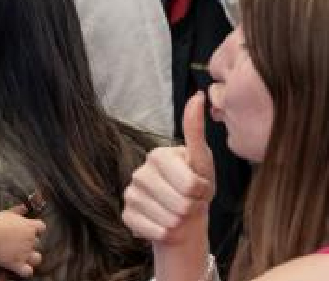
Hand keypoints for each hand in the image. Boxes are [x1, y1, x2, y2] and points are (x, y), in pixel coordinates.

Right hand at [0, 208, 44, 277]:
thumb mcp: (8, 213)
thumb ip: (19, 210)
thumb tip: (25, 207)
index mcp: (30, 226)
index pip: (42, 227)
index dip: (37, 230)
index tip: (29, 231)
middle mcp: (30, 240)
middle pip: (37, 243)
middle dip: (30, 245)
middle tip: (19, 246)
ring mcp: (25, 252)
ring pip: (37, 258)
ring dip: (32, 259)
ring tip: (24, 259)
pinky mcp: (16, 263)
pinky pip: (27, 271)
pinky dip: (26, 272)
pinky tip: (21, 270)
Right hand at [122, 93, 214, 245]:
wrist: (185, 218)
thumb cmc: (197, 186)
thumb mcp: (202, 160)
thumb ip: (196, 131)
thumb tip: (198, 96)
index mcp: (158, 155)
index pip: (190, 184)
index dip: (202, 191)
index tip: (201, 188)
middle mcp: (139, 172)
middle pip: (181, 203)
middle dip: (193, 207)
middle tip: (192, 202)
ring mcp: (130, 194)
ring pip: (168, 219)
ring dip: (182, 222)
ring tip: (181, 212)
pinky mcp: (126, 216)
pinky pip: (153, 231)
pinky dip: (167, 233)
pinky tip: (167, 225)